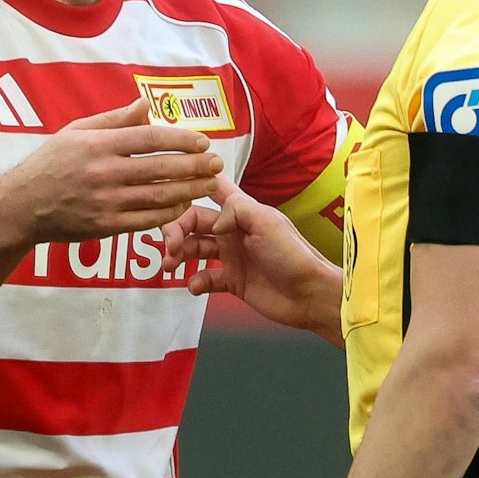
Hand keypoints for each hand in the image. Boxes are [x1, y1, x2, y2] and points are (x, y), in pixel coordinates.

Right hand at [4, 98, 223, 243]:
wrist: (21, 206)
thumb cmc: (49, 164)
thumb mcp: (75, 131)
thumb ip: (113, 119)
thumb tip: (145, 104)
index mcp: (99, 145)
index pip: (151, 138)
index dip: (182, 140)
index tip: (203, 141)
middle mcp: (105, 173)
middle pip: (162, 168)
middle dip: (196, 166)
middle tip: (217, 163)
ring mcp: (107, 202)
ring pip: (160, 195)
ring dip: (191, 190)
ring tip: (210, 184)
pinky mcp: (106, 226)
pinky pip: (147, 220)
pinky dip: (170, 212)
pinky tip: (185, 204)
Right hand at [164, 176, 343, 342]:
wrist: (309, 295)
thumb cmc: (294, 255)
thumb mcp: (267, 222)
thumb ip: (236, 210)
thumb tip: (212, 219)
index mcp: (243, 211)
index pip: (214, 189)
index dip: (193, 183)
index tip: (171, 185)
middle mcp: (234, 231)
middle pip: (194, 221)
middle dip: (176, 229)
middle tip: (170, 245)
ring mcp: (232, 256)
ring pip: (195, 248)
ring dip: (179, 254)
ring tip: (170, 264)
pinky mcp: (232, 281)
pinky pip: (205, 278)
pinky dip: (195, 281)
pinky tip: (195, 285)